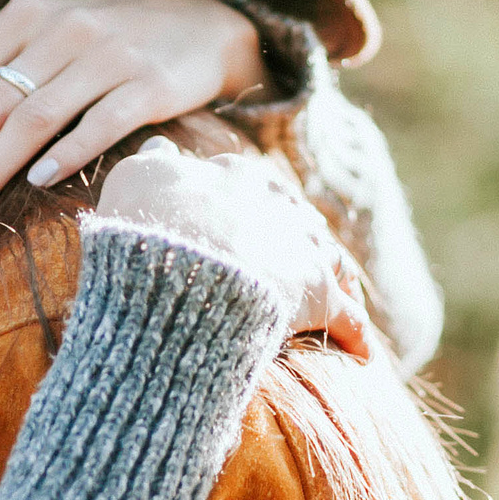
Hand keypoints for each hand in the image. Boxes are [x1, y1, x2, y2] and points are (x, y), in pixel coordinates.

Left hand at [0, 0, 263, 248]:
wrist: (203, 18)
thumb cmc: (104, 42)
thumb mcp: (43, 39)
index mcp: (19, 19)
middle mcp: (57, 31)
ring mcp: (107, 54)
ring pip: (30, 121)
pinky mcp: (152, 83)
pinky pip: (100, 122)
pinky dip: (65, 154)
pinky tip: (35, 186)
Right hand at [96, 136, 369, 356]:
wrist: (174, 272)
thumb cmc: (150, 224)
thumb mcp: (135, 179)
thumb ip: (154, 161)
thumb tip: (161, 145)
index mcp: (235, 176)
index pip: (249, 183)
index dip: (247, 202)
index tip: (242, 216)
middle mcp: (277, 207)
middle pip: (296, 218)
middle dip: (296, 234)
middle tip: (293, 255)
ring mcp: (302, 249)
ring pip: (330, 259)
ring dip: (334, 275)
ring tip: (337, 294)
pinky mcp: (318, 295)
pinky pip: (349, 319)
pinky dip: (356, 337)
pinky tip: (362, 354)